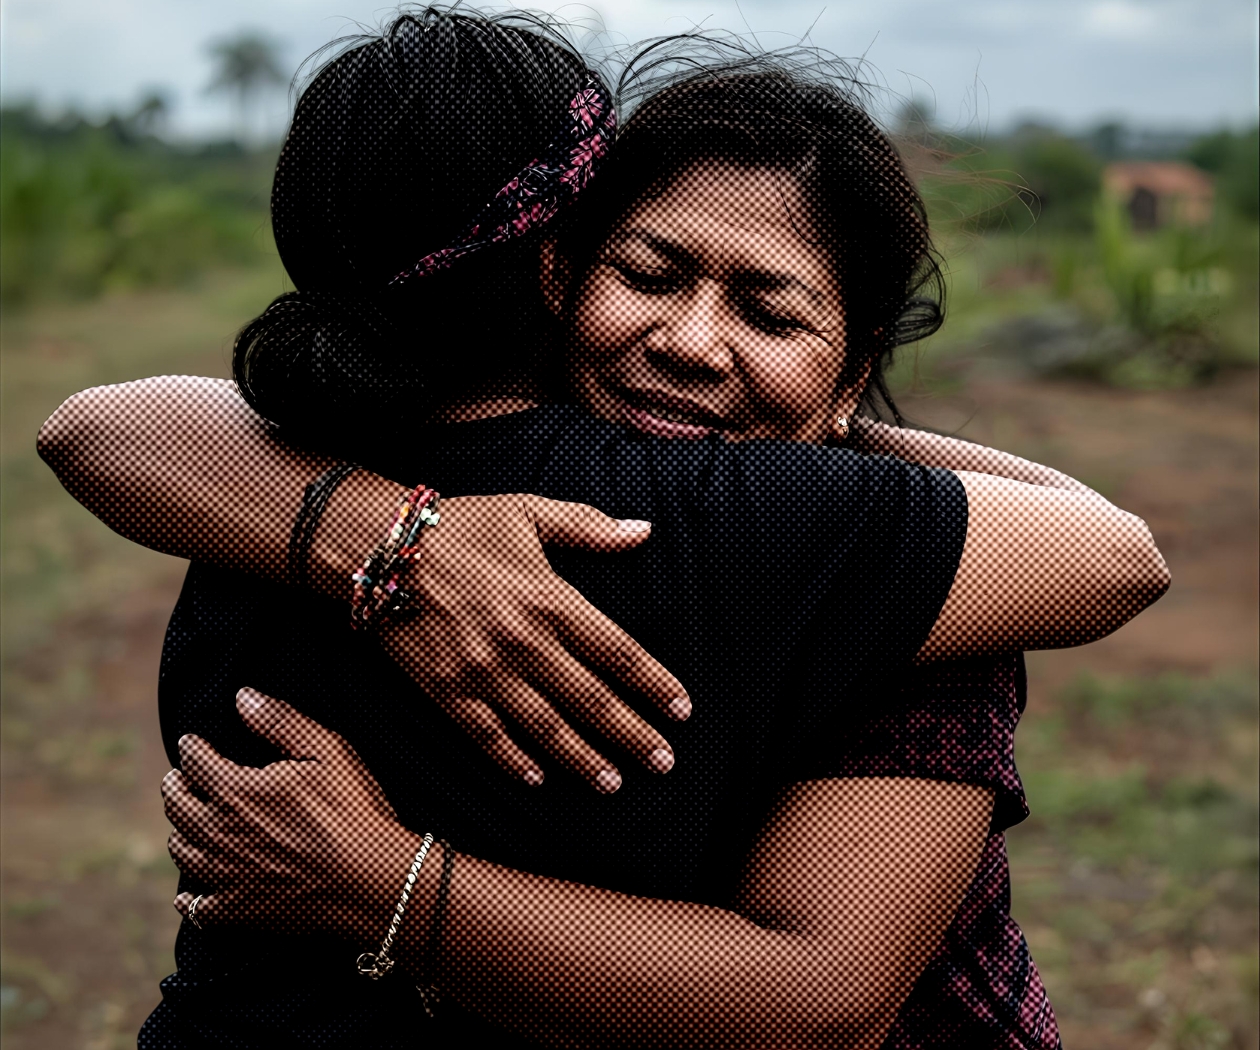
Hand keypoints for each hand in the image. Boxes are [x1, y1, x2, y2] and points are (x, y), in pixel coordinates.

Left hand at [166, 688, 419, 941]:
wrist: (372, 880)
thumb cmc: (355, 810)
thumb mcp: (327, 751)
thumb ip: (280, 721)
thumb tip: (241, 696)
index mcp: (236, 791)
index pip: (194, 762)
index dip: (191, 748)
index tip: (191, 742)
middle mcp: (219, 833)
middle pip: (176, 806)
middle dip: (175, 786)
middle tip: (178, 779)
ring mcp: (225, 877)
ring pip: (182, 851)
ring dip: (180, 831)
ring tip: (186, 824)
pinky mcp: (238, 912)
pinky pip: (198, 908)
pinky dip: (190, 898)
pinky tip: (191, 894)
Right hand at [375, 494, 690, 792]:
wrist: (379, 548)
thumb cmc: (461, 526)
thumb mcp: (528, 511)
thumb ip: (590, 526)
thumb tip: (646, 530)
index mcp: (550, 599)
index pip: (619, 653)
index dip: (656, 685)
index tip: (683, 711)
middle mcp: (522, 643)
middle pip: (591, 701)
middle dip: (633, 735)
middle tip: (664, 764)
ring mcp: (483, 673)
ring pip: (546, 729)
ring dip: (583, 761)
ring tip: (614, 784)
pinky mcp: (446, 692)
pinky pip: (488, 737)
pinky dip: (514, 763)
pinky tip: (539, 781)